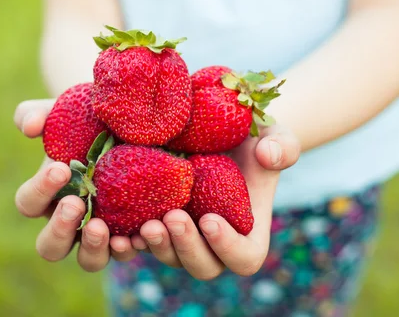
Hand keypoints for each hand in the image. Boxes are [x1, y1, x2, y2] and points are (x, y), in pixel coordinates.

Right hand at [13, 100, 140, 271]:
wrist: (127, 125)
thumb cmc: (85, 119)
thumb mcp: (61, 111)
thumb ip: (37, 114)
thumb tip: (30, 128)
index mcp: (46, 197)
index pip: (29, 203)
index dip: (39, 190)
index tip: (61, 168)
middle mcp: (70, 222)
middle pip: (50, 247)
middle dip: (60, 229)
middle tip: (76, 204)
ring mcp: (99, 233)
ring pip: (88, 261)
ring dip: (93, 249)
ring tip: (104, 229)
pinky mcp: (128, 234)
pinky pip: (126, 253)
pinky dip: (131, 247)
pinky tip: (140, 233)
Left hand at [127, 125, 300, 279]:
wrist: (219, 132)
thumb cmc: (253, 137)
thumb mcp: (274, 134)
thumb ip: (282, 145)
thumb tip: (269, 155)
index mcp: (248, 230)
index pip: (244, 257)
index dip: (228, 247)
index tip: (210, 218)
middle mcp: (215, 241)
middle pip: (203, 266)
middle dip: (187, 247)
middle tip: (172, 217)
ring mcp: (184, 236)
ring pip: (171, 258)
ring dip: (158, 246)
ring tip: (146, 223)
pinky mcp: (159, 222)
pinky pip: (143, 243)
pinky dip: (130, 241)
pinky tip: (117, 227)